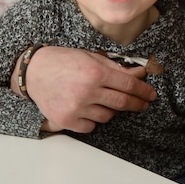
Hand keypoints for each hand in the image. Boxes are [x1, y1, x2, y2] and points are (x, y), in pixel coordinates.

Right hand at [10, 46, 156, 132]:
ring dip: (110, 109)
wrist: (33, 72)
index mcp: (95, 72)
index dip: (144, 91)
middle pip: (122, 102)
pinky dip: (93, 119)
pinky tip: (87, 108)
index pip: (129, 85)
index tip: (151, 94)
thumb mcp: (91, 57)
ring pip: (107, 116)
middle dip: (137, 104)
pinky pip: (91, 126)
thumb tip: (139, 75)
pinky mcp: (67, 120)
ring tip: (102, 99)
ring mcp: (77, 108)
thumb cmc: (62, 60)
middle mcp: (88, 91)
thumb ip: (115, 68)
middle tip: (144, 104)